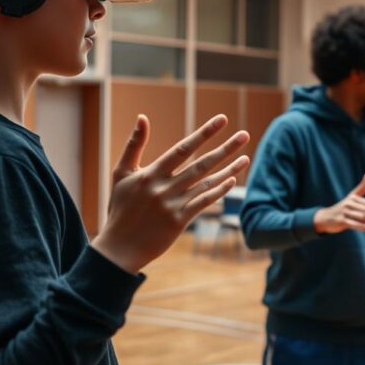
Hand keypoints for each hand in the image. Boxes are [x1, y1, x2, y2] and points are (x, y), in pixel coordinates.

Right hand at [92, 114, 250, 273]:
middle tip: (245, 135)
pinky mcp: (179, 221)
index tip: (222, 120)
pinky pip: (204, 203)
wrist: (119, 247)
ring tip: (246, 157)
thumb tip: (142, 117)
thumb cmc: (120, 208)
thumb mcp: (121, 174)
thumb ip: (133, 145)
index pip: (182, 149)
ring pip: (207, 183)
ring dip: (229, 170)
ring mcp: (173, 205)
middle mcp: (164, 188)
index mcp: (151, 174)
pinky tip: (233, 180)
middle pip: (201, 164)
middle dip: (225, 148)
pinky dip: (219, 191)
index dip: (204, 133)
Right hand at [313, 174, 364, 233]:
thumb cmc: (342, 207)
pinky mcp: (340, 221)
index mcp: (353, 199)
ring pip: (361, 217)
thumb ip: (361, 188)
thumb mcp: (351, 197)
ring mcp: (344, 212)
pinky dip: (361, 226)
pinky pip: (352, 224)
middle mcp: (349, 204)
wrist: (325, 217)